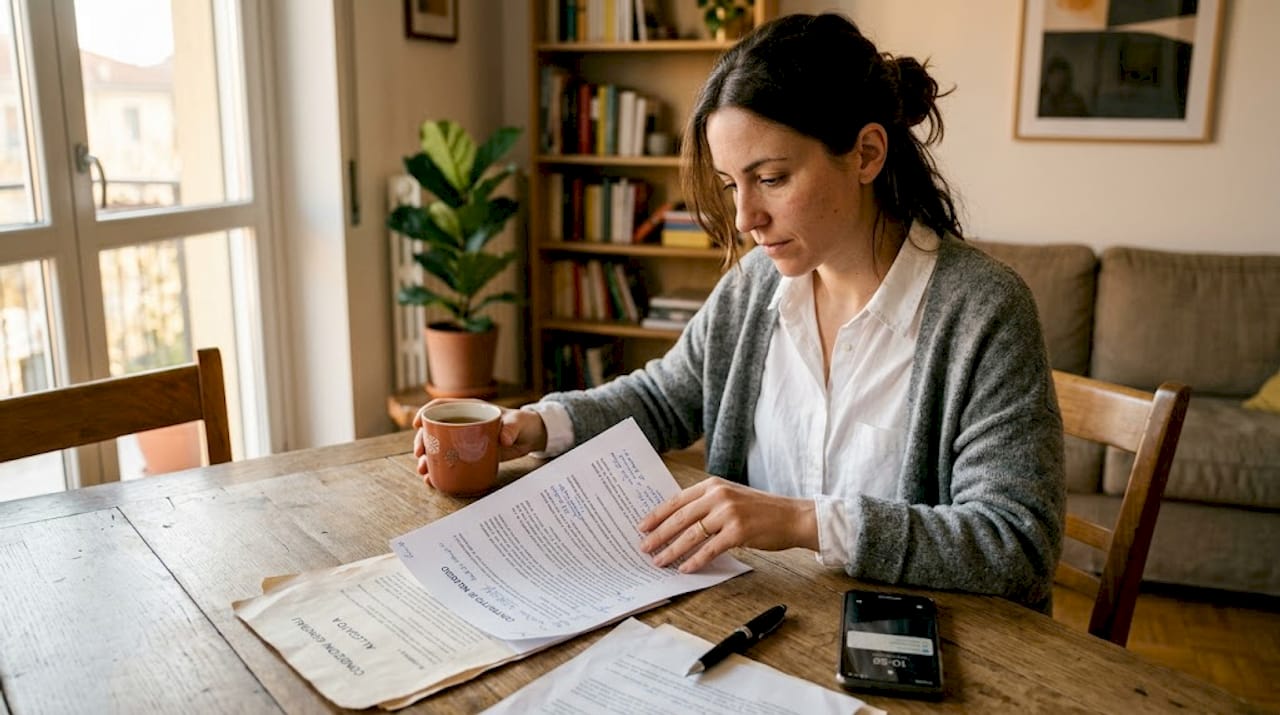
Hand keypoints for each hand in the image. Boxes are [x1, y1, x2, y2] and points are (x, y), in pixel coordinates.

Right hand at [412, 400, 547, 486]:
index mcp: (470, 409)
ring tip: (423, 471)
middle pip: (435, 430)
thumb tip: (504, 438)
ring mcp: (464, 441)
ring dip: (427, 459)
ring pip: (439, 448)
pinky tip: (433, 480)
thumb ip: (512, 427)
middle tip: (420, 455)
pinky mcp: (469, 456)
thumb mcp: (519, 422)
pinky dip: (440, 471)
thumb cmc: (523, 422)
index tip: (417, 424)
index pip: (442, 406)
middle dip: (422, 442)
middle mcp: (463, 424)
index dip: (426, 413)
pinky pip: (450, 462)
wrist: (531, 436)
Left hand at [637, 477, 818, 572]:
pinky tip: (685, 568)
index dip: (657, 515)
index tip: (641, 527)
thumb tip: (677, 522)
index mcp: (712, 485)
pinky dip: (695, 560)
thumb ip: (707, 504)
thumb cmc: (761, 510)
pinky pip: (709, 549)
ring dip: (672, 550)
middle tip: (643, 548)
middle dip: (658, 535)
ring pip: (691, 534)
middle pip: (679, 518)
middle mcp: (718, 496)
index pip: (676, 500)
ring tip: (659, 561)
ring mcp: (728, 513)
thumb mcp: (731, 497)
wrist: (792, 516)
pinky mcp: (738, 532)